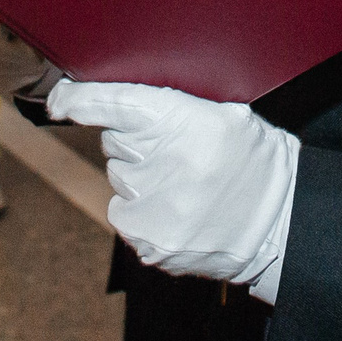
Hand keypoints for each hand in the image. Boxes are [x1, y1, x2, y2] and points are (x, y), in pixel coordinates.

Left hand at [48, 80, 299, 302]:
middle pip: (114, 143)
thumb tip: (119, 103)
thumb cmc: (253, 160)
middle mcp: (156, 163)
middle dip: (135, 143)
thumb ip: (172, 107)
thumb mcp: (224, 114)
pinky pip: (126, 213)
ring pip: (120, 179)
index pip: (109, 103)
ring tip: (185, 184)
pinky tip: (178, 210)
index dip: (77, 99)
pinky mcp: (147, 241)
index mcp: (176, 121)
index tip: (60, 100)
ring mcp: (150, 207)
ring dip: (142, 178)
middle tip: (177, 151)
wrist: (281, 223)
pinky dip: (144, 210)